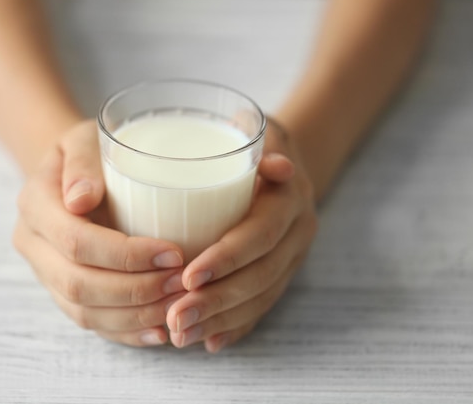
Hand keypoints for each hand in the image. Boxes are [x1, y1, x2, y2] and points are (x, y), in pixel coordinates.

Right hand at [13, 120, 185, 346]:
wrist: (71, 174)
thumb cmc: (88, 152)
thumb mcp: (83, 138)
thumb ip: (82, 162)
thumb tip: (81, 199)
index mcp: (35, 205)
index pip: (76, 241)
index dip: (125, 255)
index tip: (173, 253)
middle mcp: (33, 244)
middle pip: (79, 284)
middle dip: (136, 291)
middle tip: (181, 283)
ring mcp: (45, 273)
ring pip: (84, 312)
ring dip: (135, 316)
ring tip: (178, 307)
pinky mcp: (63, 292)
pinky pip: (91, 323)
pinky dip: (126, 332)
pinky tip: (159, 331)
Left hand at [165, 118, 317, 352]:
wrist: (282, 159)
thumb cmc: (247, 144)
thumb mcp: (248, 131)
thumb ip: (250, 141)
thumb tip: (274, 164)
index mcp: (289, 197)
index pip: (259, 234)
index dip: (227, 258)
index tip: (188, 277)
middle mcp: (297, 231)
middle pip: (260, 275)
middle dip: (217, 301)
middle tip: (176, 318)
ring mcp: (292, 256)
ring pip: (261, 297)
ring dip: (220, 320)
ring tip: (180, 335)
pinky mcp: (283, 273)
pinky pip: (263, 306)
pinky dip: (236, 326)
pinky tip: (209, 342)